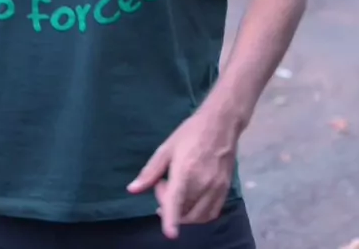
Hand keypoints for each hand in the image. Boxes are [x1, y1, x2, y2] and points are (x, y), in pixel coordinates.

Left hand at [127, 100, 239, 239]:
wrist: (221, 123)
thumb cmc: (191, 132)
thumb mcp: (167, 148)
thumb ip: (150, 171)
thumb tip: (132, 190)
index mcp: (185, 170)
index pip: (177, 200)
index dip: (172, 220)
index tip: (169, 235)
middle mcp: (203, 182)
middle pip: (184, 212)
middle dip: (169, 207)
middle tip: (163, 185)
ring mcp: (216, 188)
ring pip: (198, 216)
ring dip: (183, 214)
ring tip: (177, 194)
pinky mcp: (226, 190)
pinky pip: (211, 213)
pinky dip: (198, 215)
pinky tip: (191, 201)